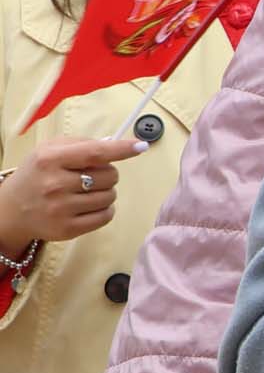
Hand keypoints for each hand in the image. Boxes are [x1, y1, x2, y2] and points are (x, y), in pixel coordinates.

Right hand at [0, 134, 148, 251]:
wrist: (10, 211)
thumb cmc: (36, 174)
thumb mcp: (49, 150)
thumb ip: (81, 143)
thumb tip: (116, 143)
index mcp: (50, 160)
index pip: (95, 153)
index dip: (121, 149)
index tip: (141, 146)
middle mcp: (55, 184)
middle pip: (109, 175)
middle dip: (109, 173)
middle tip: (92, 176)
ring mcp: (60, 209)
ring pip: (110, 196)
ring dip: (107, 191)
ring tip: (87, 191)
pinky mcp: (66, 230)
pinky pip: (106, 217)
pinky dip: (106, 209)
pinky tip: (91, 205)